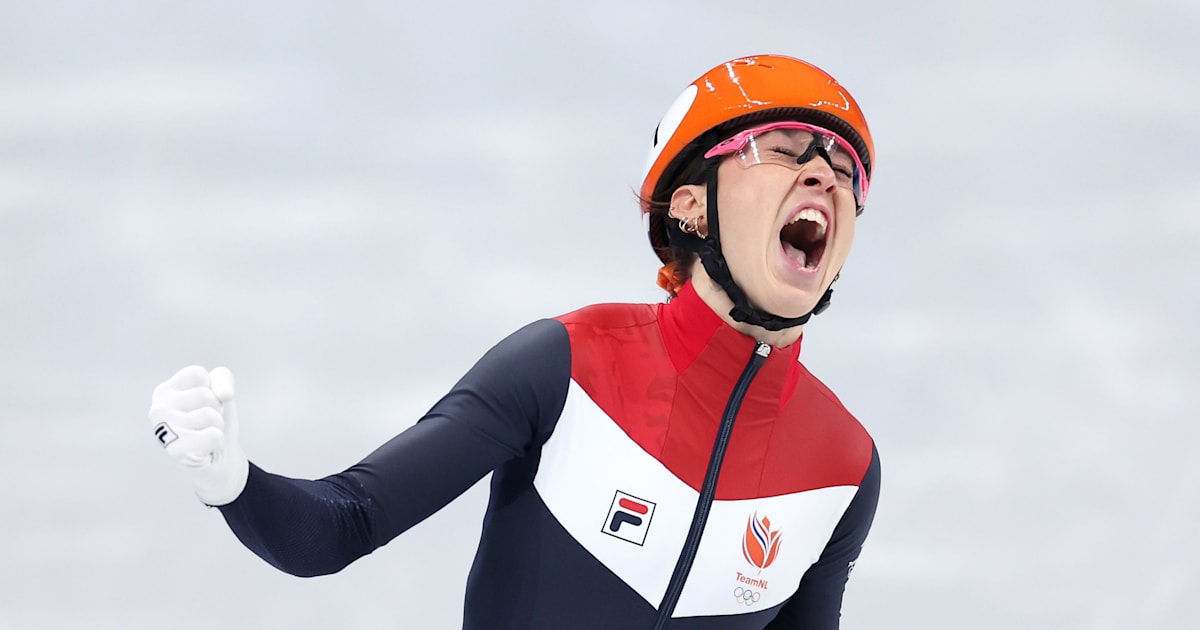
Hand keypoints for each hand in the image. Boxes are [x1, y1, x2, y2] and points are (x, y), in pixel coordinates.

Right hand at [149, 365, 249, 505]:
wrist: (221, 457)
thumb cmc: (215, 421)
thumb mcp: (221, 391)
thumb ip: (222, 378)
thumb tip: (224, 394)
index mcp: (165, 391)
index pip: (197, 374)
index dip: (212, 388)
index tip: (205, 403)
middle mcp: (158, 409)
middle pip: (205, 395)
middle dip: (216, 409)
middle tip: (207, 423)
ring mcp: (165, 432)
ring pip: (210, 416)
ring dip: (217, 426)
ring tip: (206, 434)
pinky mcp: (176, 452)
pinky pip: (213, 436)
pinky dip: (217, 442)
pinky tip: (206, 448)